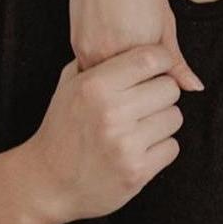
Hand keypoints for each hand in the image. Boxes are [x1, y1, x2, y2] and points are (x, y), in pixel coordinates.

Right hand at [20, 47, 183, 222]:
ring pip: (175, 118)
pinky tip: (139, 149)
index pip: (151, 58)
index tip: (157, 69)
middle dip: (161, 93)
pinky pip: (172, 147)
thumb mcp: (69, 86)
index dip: (161, 61)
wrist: (48, 182)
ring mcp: (125, 145)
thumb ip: (99, 61)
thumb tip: (137, 40)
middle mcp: (111, 113)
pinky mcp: (137, 172)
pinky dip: (160, 148)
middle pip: (169, 88)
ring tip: (140, 126)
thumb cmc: (61, 129)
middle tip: (145, 102)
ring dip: (162, 121)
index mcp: (94, 86)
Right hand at [69, 0, 203, 92]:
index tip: (158, 71)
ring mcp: (89, 51)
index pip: (152, 89)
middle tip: (142, 62)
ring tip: (126, 48)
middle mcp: (110, 56)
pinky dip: (102, 66)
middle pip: (127, 89)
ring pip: (107, 82)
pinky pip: (91, 68)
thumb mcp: (165, 22)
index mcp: (138, 53)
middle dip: (135, 84)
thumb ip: (176, 61)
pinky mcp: (76, 45)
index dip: (156, 82)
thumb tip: (195, 89)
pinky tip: (111, 46)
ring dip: (116, 77)